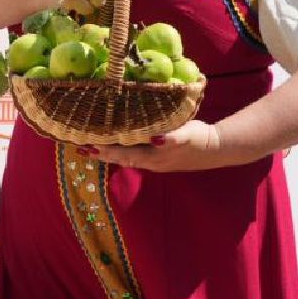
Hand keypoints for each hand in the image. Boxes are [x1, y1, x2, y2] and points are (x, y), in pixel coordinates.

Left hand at [76, 121, 225, 172]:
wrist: (218, 149)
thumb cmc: (200, 139)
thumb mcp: (187, 136)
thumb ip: (172, 138)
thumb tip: (156, 138)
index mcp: (154, 156)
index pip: (124, 153)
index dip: (106, 150)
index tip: (88, 145)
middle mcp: (151, 162)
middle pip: (121, 158)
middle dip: (101, 153)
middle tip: (80, 147)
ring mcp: (154, 162)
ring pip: (126, 158)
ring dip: (108, 154)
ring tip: (89, 148)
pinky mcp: (159, 158)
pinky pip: (134, 155)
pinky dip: (121, 151)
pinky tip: (114, 146)